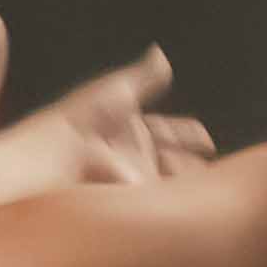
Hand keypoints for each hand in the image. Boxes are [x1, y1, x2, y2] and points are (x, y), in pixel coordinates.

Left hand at [0, 48, 217, 194]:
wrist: (44, 163)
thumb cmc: (73, 124)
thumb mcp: (114, 94)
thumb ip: (142, 78)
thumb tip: (161, 55)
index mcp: (127, 130)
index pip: (165, 131)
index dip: (186, 133)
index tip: (204, 136)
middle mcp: (132, 158)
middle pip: (173, 162)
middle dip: (194, 165)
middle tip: (222, 170)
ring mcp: (132, 186)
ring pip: (172, 187)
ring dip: (192, 188)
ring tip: (215, 192)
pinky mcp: (132, 209)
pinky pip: (163, 209)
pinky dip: (181, 209)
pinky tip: (198, 212)